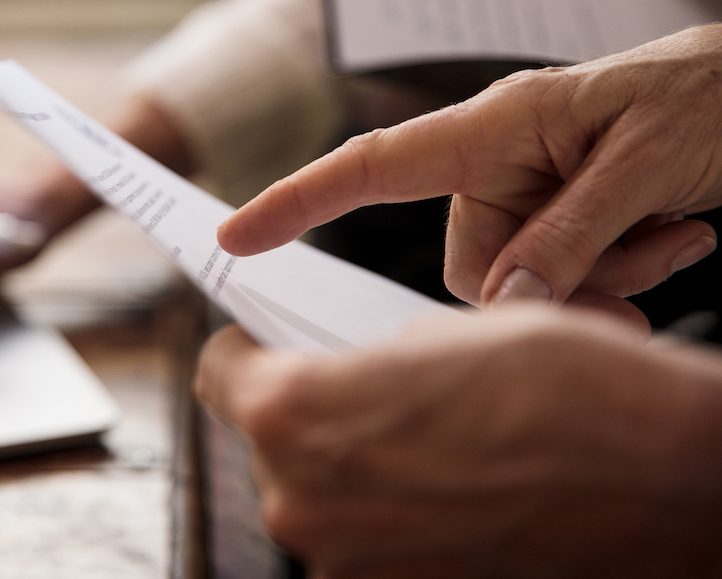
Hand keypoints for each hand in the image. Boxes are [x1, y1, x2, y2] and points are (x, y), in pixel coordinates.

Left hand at [195, 309, 721, 576]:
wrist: (666, 476)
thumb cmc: (565, 387)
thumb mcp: (438, 331)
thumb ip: (360, 360)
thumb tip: (343, 372)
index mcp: (294, 415)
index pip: (219, 373)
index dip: (247, 349)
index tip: (266, 342)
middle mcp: (302, 503)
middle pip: (270, 443)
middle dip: (310, 413)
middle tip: (369, 389)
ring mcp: (349, 565)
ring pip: (321, 496)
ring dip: (355, 467)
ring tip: (428, 439)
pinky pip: (369, 539)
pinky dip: (393, 513)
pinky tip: (451, 486)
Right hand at [218, 24, 721, 312]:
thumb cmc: (708, 91)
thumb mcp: (645, 161)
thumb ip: (572, 234)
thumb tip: (506, 304)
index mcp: (494, 125)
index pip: (372, 166)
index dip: (297, 200)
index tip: (237, 236)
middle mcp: (498, 162)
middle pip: (468, 265)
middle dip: (547, 288)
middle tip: (634, 274)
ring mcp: (529, 193)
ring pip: (521, 285)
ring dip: (604, 280)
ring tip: (674, 231)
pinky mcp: (562, 218)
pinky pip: (562, 279)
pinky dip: (624, 274)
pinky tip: (679, 231)